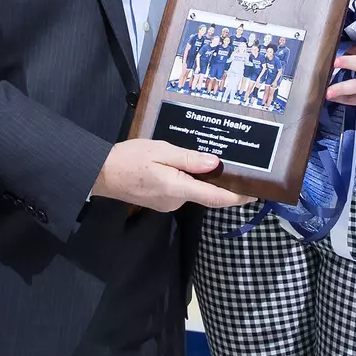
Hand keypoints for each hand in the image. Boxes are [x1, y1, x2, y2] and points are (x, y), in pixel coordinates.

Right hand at [90, 139, 254, 211]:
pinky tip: (184, 166)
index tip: (255, 194)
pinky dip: (187, 180)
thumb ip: (188, 159)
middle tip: (232, 164)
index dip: (237, 197)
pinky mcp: (160, 202)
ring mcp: (167, 204)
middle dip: (219, 181)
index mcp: (178, 189)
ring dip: (200, 179)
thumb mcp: (160, 150)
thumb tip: (215, 164)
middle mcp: (175, 201)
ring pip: (192, 191)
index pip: (215, 198)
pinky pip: (181, 191)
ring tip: (207, 159)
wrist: (100, 174)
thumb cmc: (129, 159)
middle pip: (206, 193)